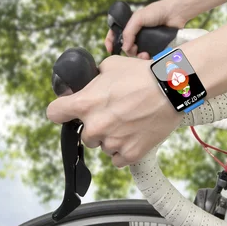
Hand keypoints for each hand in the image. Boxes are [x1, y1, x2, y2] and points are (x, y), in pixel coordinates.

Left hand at [46, 56, 182, 166]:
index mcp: (85, 104)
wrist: (171, 88)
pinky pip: (118, 159)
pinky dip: (124, 151)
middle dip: (96, 126)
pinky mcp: (130, 154)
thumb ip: (94, 79)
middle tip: (114, 115)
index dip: (62, 111)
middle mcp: (95, 126)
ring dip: (111, 139)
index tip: (69, 112)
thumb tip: (89, 85)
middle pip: (84, 135)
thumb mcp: (110, 66)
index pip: (54, 113)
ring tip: (129, 123)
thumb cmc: (141, 74)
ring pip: (102, 147)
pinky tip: (134, 136)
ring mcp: (112, 143)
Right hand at [104, 0, 186, 58]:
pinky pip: (147, 55)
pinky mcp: (154, 46)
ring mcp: (145, 40)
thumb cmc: (156, 11)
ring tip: (144, 54)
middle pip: (125, 47)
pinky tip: (148, 56)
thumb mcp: (138, 18)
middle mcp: (136, 34)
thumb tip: (125, 47)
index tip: (110, 50)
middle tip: (133, 49)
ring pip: (136, 53)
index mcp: (129, 25)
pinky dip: (146, 58)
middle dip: (128, 50)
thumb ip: (128, 32)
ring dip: (137, 56)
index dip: (110, 42)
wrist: (175, 14)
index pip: (114, 34)